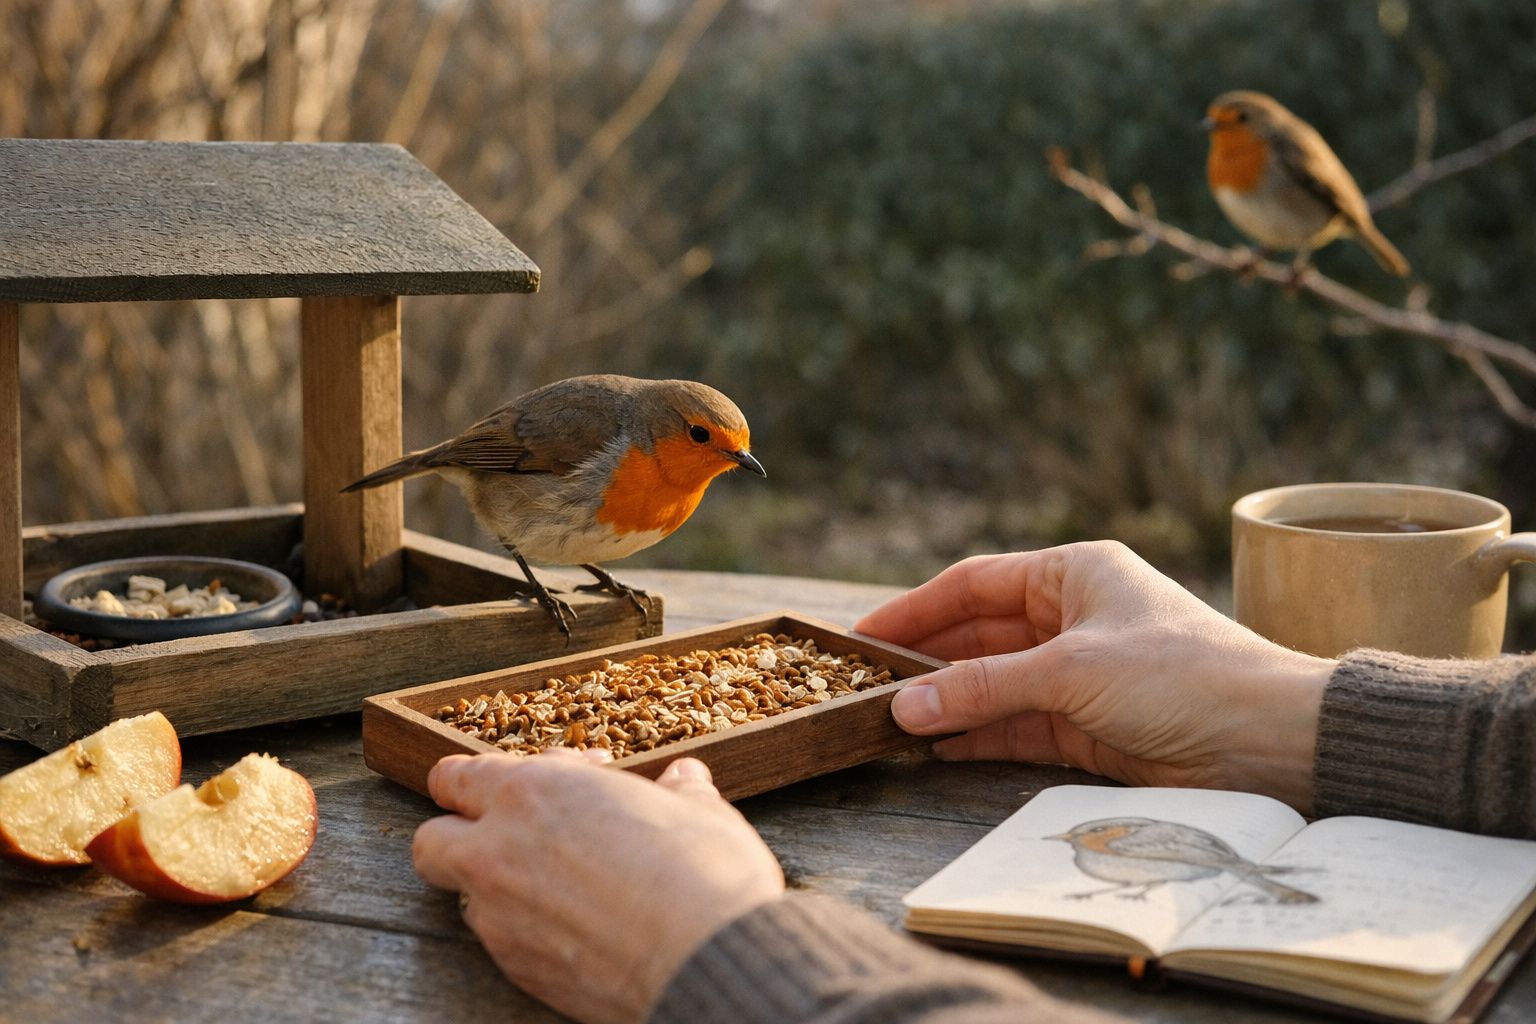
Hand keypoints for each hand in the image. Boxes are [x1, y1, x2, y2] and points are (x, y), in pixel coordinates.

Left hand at [412, 751, 784, 1023]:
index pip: (460, 775)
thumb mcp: (697, 811)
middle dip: (458, 832)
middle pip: (432, 839)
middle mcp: (499, 852)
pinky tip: (575, 926)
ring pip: (464, 896)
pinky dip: (526, 929)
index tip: (525, 778)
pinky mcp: (518, 970)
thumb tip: (684, 781)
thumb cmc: (701, 872)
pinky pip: (502, 942)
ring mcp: (501, 918)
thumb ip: (677, 793)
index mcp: (532, 793)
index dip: (480, 777)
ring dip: (495, 886)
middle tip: (510, 830)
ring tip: (555, 882)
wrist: (704, 961)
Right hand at [855, 541, 1333, 810]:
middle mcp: (1073, 617)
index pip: (975, 584)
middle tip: (865, 686)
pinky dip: (978, 737)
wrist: (1270, 740)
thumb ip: (984, 688)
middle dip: (926, 662)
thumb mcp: (1072, 671)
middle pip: (978, 636)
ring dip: (948, 704)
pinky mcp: (1089, 727)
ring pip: (994, 684)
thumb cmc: (1182, 676)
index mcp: (1074, 573)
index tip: (863, 636)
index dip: (916, 609)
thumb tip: (905, 706)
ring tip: (887, 722)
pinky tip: (935, 747)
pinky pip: (1016, 727)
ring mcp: (1080, 674)